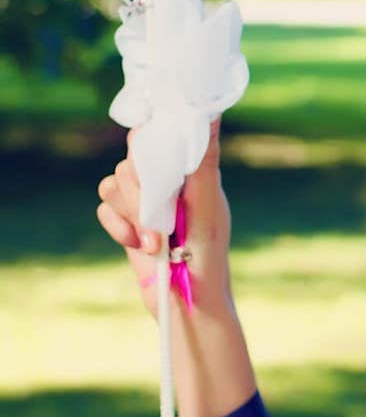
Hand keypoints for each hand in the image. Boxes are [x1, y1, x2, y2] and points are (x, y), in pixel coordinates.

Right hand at [96, 116, 231, 319]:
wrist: (188, 305)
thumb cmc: (208, 256)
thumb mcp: (207, 205)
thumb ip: (203, 160)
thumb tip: (211, 111)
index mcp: (192, 170)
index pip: (161, 133)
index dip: (150, 141)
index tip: (152, 161)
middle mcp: (167, 181)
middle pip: (131, 159)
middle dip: (141, 194)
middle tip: (163, 225)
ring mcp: (145, 201)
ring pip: (114, 182)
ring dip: (132, 215)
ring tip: (156, 244)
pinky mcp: (127, 222)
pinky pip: (103, 207)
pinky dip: (118, 227)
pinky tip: (137, 246)